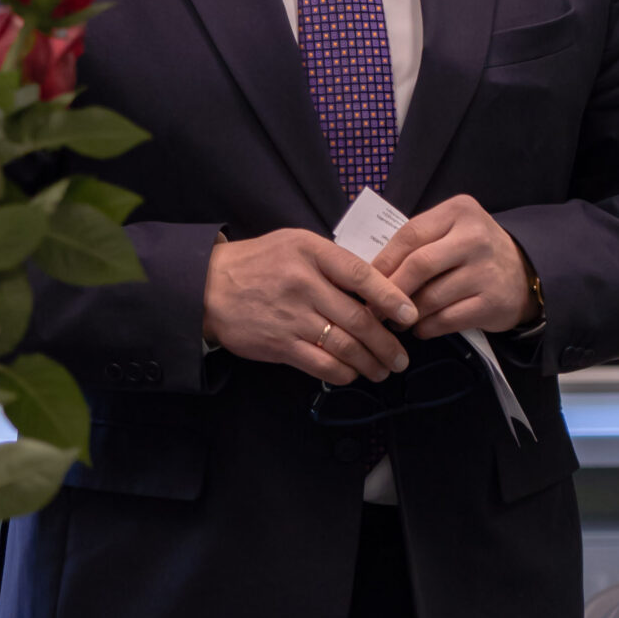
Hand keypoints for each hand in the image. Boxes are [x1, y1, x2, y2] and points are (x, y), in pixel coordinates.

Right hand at [203, 229, 418, 383]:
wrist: (208, 287)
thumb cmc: (258, 263)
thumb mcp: (295, 244)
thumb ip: (332, 261)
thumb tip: (376, 288)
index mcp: (311, 253)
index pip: (361, 275)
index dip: (392, 298)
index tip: (410, 315)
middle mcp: (303, 284)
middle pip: (359, 319)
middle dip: (387, 343)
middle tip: (401, 356)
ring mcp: (292, 317)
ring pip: (345, 346)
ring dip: (371, 363)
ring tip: (383, 370)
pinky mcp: (280, 344)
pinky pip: (322, 364)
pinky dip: (344, 373)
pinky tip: (352, 374)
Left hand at [369, 196, 537, 337]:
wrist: (525, 273)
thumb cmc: (472, 251)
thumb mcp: (450, 231)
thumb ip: (417, 242)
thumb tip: (370, 271)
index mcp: (459, 211)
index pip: (410, 234)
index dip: (383, 260)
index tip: (365, 279)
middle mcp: (475, 238)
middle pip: (419, 265)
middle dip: (390, 289)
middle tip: (372, 306)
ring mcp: (486, 271)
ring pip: (431, 297)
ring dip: (407, 312)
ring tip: (395, 319)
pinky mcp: (493, 303)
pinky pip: (447, 319)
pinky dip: (427, 327)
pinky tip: (420, 328)